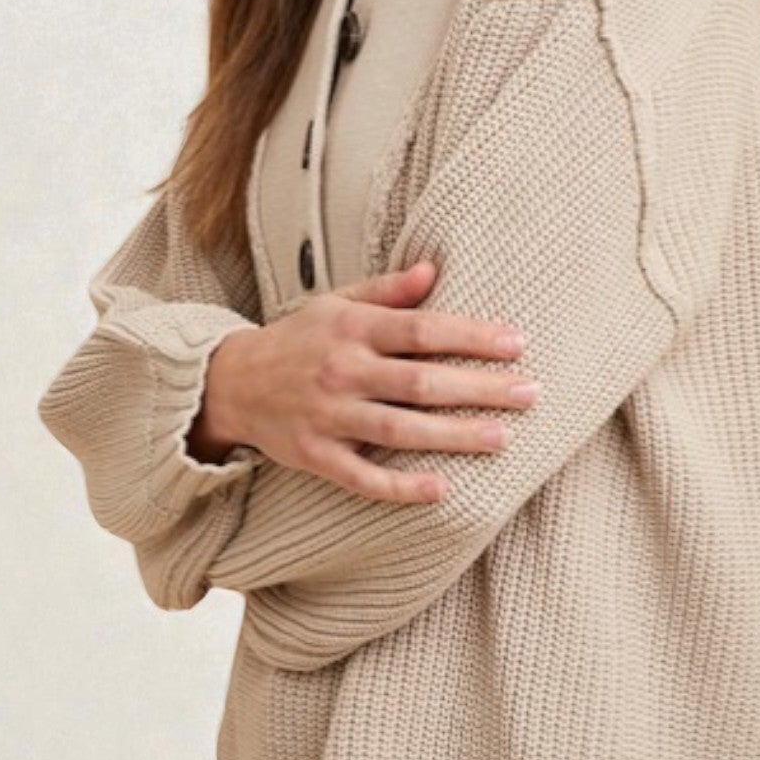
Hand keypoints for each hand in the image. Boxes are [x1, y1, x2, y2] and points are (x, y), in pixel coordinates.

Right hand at [210, 260, 539, 502]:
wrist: (230, 382)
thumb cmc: (298, 339)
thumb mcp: (336, 303)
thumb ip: (387, 292)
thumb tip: (434, 269)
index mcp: (352, 329)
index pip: (423, 331)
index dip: (471, 337)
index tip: (516, 344)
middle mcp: (342, 371)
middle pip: (421, 383)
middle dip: (480, 389)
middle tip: (529, 394)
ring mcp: (328, 416)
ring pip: (400, 430)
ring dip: (454, 436)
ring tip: (501, 437)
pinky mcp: (316, 457)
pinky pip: (363, 477)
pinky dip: (402, 486)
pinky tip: (441, 490)